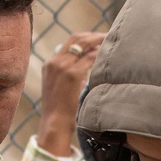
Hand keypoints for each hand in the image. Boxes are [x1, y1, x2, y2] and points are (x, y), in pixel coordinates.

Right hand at [37, 32, 105, 156]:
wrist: (55, 124)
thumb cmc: (60, 112)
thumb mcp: (59, 89)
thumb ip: (68, 75)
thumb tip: (86, 66)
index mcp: (49, 64)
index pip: (69, 43)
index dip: (85, 39)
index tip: (97, 40)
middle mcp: (54, 62)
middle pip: (76, 38)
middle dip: (93, 36)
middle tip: (108, 37)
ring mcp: (62, 67)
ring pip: (84, 45)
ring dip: (99, 42)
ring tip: (111, 43)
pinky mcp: (72, 74)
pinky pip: (90, 58)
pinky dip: (100, 55)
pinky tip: (108, 56)